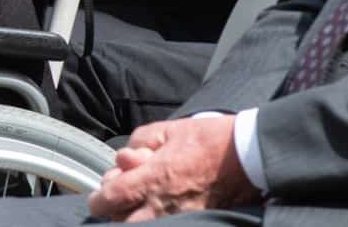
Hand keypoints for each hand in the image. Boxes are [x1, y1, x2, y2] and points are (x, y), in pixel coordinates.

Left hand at [85, 115, 257, 221]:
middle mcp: (163, 204)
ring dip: (135, 219)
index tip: (100, 195)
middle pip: (121, 223)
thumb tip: (125, 157)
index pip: (110, 199)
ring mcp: (181, 218)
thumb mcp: (169, 129)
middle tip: (119, 201)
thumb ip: (139, 141)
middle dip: (115, 213)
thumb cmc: (211, 139)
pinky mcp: (197, 222)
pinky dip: (158, 221)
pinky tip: (160, 211)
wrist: (248, 156)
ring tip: (139, 207)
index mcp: (153, 178)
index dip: (98, 199)